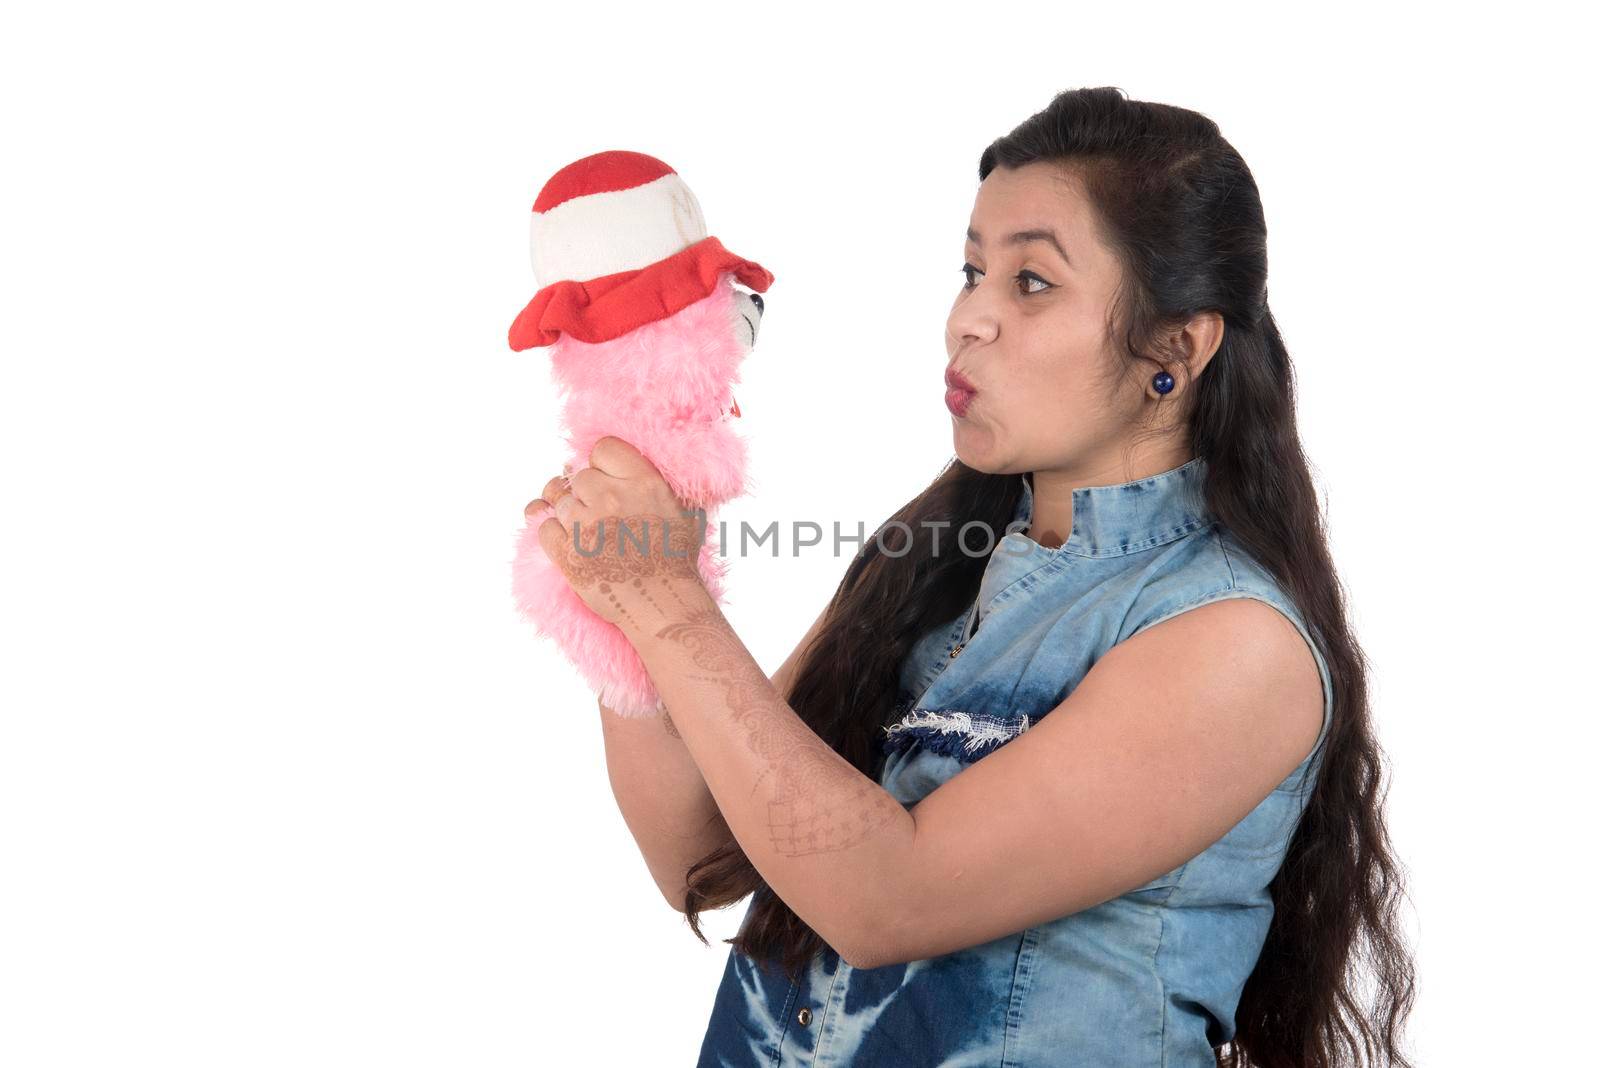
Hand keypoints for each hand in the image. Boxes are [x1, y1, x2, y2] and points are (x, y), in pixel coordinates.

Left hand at [524, 436, 709, 634]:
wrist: (663, 605)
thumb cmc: (677, 560)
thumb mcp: (683, 511)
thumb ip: (656, 484)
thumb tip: (632, 468)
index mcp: (643, 483)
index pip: (603, 448)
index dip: (601, 463)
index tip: (606, 478)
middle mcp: (612, 499)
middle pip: (578, 476)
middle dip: (583, 491)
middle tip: (594, 508)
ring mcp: (587, 527)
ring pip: (558, 501)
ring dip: (567, 512)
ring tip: (583, 527)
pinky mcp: (568, 555)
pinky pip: (544, 529)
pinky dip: (553, 535)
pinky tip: (569, 543)